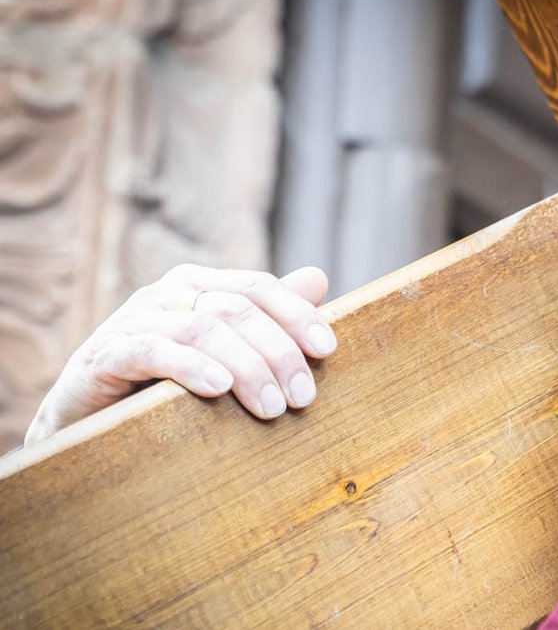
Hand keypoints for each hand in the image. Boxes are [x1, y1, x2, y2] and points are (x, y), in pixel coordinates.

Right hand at [24, 265, 337, 444]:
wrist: (86, 423)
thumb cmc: (164, 386)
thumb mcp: (223, 352)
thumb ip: (267, 317)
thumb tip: (318, 277)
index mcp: (199, 286)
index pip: (258, 287)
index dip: (296, 315)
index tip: (328, 350)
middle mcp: (168, 294)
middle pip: (236, 310)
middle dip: (277, 353)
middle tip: (303, 398)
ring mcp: (134, 321)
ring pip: (203, 329)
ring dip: (246, 367)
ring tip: (271, 407)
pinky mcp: (106, 355)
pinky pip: (153, 351)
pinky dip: (190, 367)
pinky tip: (218, 388)